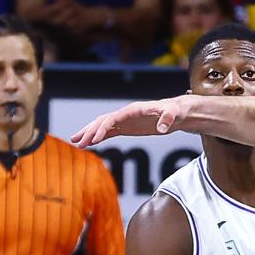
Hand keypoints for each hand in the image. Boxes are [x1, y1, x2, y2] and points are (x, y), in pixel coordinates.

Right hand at [70, 96, 199, 146]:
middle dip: (90, 132)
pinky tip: (90, 144)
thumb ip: (168, 118)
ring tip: (76, 143)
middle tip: (78, 142)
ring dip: (90, 134)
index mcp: (133, 110)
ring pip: (103, 126)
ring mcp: (125, 121)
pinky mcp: (127, 128)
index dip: (103, 128)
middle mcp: (126, 114)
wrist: (179, 113)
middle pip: (103, 121)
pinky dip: (99, 138)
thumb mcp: (175, 114)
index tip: (94, 139)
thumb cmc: (176, 111)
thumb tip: (162, 127)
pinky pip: (110, 133)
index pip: (113, 118)